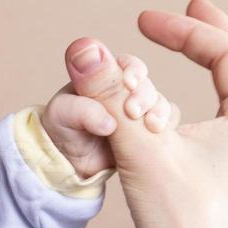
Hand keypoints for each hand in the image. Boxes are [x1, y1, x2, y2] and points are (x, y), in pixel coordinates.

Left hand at [40, 52, 174, 179]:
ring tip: (152, 125)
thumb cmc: (61, 131)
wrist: (68, 163)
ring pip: (158, 103)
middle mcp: (122, 91)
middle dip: (144, 96)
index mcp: (102, 77)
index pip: (125, 65)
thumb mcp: (63, 115)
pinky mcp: (146, 131)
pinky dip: (167, 126)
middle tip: (134, 112)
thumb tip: (106, 118)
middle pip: (145, 84)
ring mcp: (136, 111)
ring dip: (158, 111)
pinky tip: (159, 133)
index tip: (130, 83)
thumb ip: (81, 107)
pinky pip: (165, 123)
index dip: (132, 70)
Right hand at [60, 0, 227, 227]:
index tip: (145, 20)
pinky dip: (195, 101)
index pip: (226, 54)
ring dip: (211, 67)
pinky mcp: (217, 183)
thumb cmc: (181, 226)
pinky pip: (214, 126)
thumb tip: (86, 46)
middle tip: (192, 7)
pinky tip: (168, 110)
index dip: (186, 30)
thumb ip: (110, 96)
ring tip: (187, 48)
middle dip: (216, 35)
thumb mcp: (140, 150)